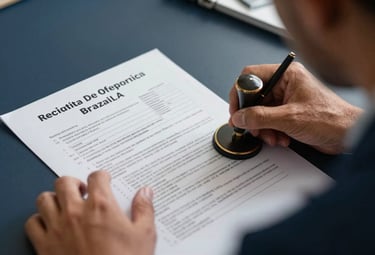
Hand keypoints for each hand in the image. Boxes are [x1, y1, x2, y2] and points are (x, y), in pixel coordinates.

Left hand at [25, 170, 155, 254]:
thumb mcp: (144, 235)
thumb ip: (144, 209)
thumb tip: (146, 192)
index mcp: (101, 206)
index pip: (97, 177)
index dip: (102, 176)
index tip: (104, 180)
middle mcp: (75, 212)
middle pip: (65, 182)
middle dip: (75, 183)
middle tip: (84, 190)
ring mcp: (57, 228)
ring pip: (45, 199)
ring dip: (55, 199)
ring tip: (65, 205)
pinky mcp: (44, 245)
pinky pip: (32, 223)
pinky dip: (40, 220)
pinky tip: (51, 225)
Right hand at [229, 62, 362, 153]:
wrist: (349, 135)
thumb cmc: (331, 119)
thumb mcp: (289, 118)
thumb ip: (259, 117)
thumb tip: (239, 117)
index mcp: (286, 75)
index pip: (251, 76)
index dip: (240, 93)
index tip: (236, 110)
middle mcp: (285, 85)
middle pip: (254, 98)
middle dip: (252, 117)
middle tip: (250, 128)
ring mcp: (286, 100)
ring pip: (260, 112)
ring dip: (262, 128)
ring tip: (271, 137)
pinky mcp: (288, 114)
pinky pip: (269, 122)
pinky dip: (271, 132)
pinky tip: (281, 139)